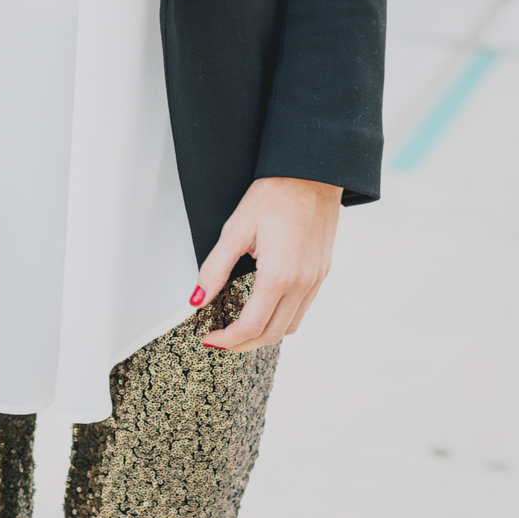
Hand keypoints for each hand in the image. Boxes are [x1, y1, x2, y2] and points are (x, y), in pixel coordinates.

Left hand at [190, 176, 341, 351]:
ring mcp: (315, 280)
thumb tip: (196, 300)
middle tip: (220, 340)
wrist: (311, 173)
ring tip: (239, 329)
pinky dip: (282, 319)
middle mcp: (302, 284)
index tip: (209, 339)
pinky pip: (302, 309)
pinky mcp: (322, 273)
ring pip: (290, 327)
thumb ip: (214, 268)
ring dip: (264, 335)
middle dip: (242, 344)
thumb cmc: (273, 195)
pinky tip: (265, 309)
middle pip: (272, 334)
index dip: (227, 339)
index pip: (251, 326)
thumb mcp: (236, 229)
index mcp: (279, 275)